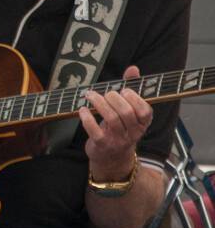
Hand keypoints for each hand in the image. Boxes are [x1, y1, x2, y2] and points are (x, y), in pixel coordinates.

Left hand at [80, 65, 152, 180]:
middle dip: (114, 98)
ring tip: (90, 95)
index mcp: (143, 124)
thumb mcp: (128, 110)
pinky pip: (95, 130)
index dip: (134, 98)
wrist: (112, 158)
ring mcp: (118, 140)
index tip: (124, 91)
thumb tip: (133, 68)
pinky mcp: (102, 145)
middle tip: (106, 93)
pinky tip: (83, 109)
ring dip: (99, 103)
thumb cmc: (120, 127)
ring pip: (111, 119)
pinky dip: (87, 118)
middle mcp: (133, 133)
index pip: (145, 110)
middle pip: (126, 112)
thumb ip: (131, 88)